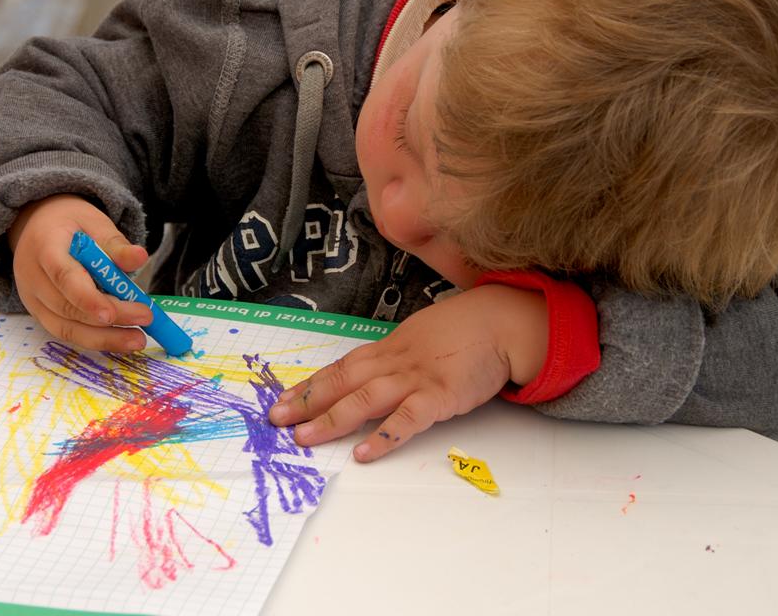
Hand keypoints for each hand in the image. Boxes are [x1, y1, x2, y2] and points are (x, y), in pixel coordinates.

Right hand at [8, 194, 153, 351]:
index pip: (64, 277)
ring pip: (66, 327)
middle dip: (109, 319)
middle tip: (145, 319)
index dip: (87, 299)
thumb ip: (115, 244)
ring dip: (103, 338)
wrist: (39, 227)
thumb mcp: (95, 223)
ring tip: (137, 340)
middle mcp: (33, 277)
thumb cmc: (71, 225)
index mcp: (45, 247)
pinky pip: (66, 332)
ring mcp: (33, 299)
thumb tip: (140, 257)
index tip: (112, 314)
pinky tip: (119, 341)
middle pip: (68, 307)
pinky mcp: (40, 314)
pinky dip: (94, 339)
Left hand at [268, 285, 547, 461]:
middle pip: (343, 382)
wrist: (501, 322)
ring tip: (305, 438)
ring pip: (365, 399)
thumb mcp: (418, 337)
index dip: (310, 385)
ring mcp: (415, 378)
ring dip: (332, 419)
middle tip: (276, 420)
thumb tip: (369, 375)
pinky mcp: (440, 396)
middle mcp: (394, 361)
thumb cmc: (462, 330)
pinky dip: (383, 436)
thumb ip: (394, 356)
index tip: (283, 399)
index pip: (340, 367)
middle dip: (307, 402)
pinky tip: (362, 454)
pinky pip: (407, 420)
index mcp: (387, 348)